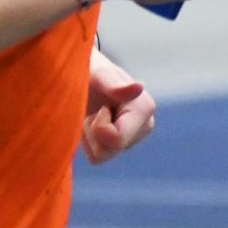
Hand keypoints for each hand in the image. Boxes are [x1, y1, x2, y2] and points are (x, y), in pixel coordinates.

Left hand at [82, 50, 154, 164]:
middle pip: (107, 151)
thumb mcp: (99, 76)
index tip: (99, 108)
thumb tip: (140, 87)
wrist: (82, 71)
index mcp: (144, 108)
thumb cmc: (90, 70)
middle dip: (93, 132)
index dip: (98, 127)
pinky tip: (91, 122)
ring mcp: (132, 138)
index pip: (117, 139)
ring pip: (100, 156)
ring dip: (88, 136)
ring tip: (92, 114)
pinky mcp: (119, 146)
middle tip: (94, 110)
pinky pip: (95, 157)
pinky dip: (87, 141)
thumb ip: (115, 86)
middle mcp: (144, 126)